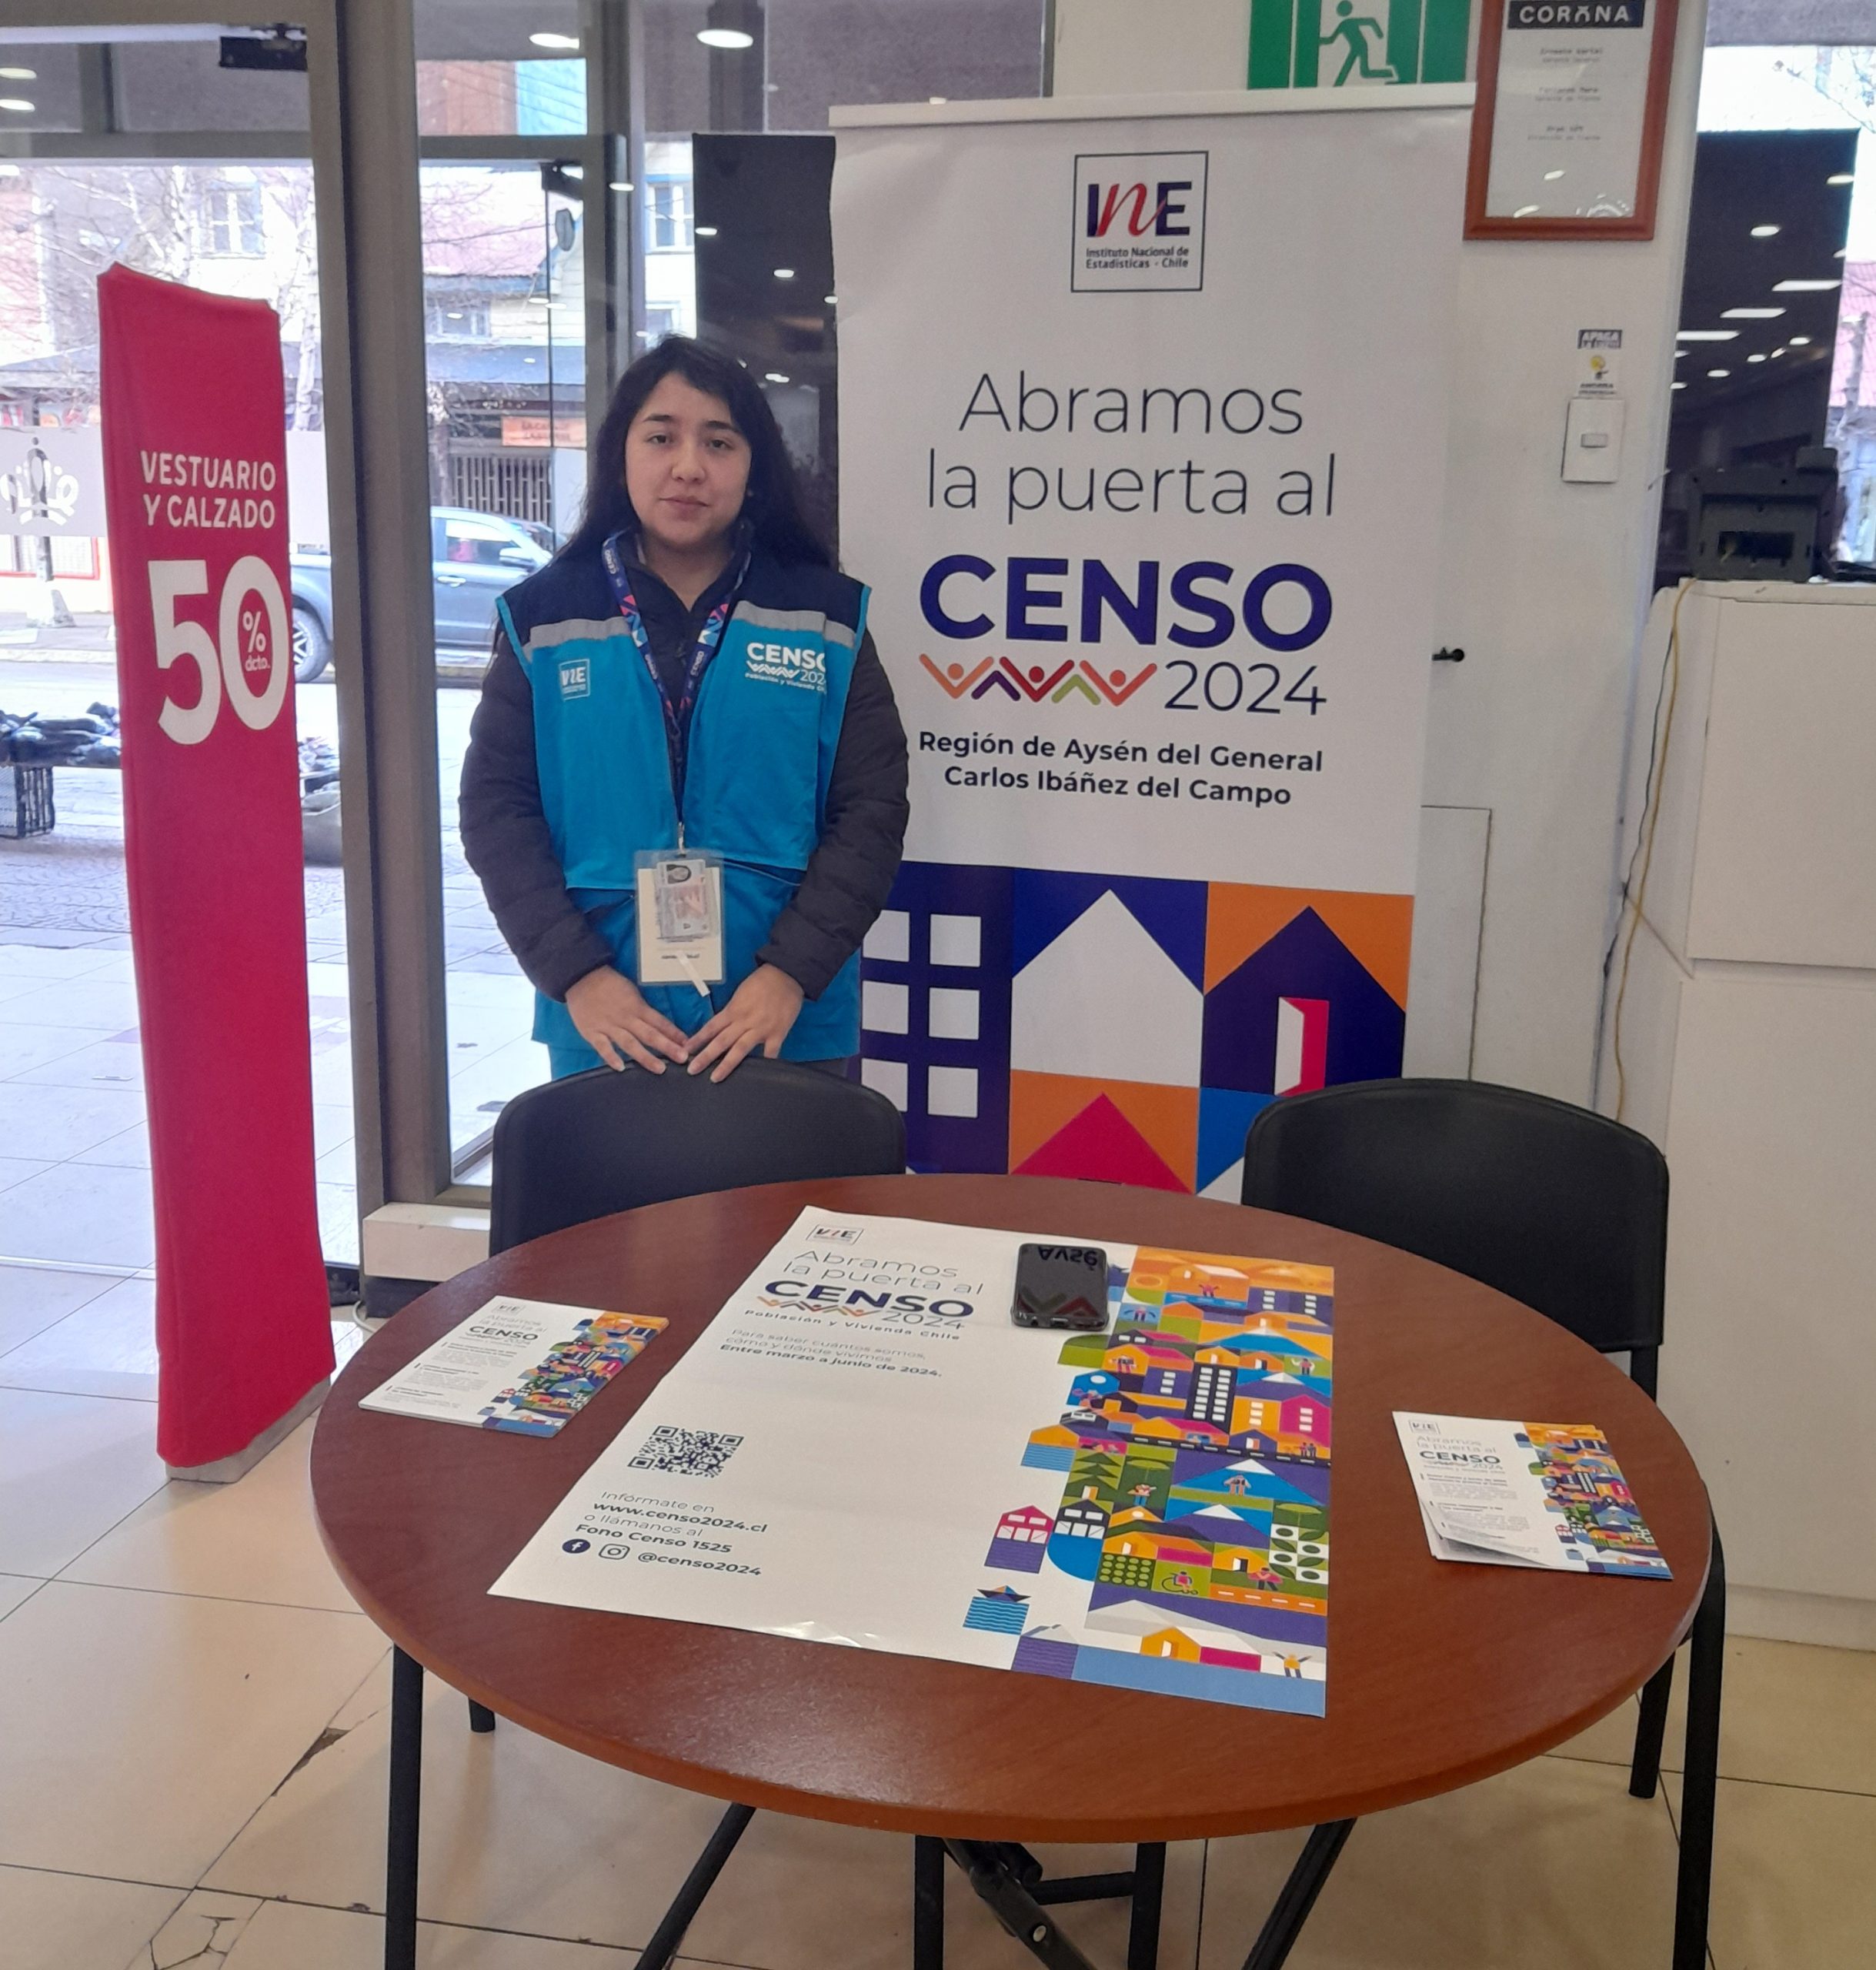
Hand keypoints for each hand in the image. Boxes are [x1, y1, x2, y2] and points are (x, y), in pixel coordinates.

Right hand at [564, 966, 689, 1073]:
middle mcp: (625, 1018)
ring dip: (645, 1056)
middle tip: (682, 1058)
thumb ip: (642, 1009)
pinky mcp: (592, 1032)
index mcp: (637, 1007)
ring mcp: (609, 1026)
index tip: (687, 1045)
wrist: (581, 977)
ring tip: (660, 1068)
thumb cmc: (609, 984)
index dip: (674, 1033)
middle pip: (649, 1034)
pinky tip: (621, 1067)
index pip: (659, 1022)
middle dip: (667, 1047)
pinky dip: (611, 1057)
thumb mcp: (631, 992)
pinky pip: (603, 1046)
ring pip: (630, 1043)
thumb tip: (659, 1024)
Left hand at [685, 964, 804, 1081]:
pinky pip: (770, 1052)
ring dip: (726, 1065)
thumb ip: (733, 1011)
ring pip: (740, 1049)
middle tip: (692, 1070)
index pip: (711, 1027)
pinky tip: (758, 1074)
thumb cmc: (762, 982)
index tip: (686, 1050)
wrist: (786, 975)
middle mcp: (744, 1021)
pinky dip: (764, 1063)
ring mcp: (761, 1028)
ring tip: (715, 1077)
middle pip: (721, 1041)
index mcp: (734, 1010)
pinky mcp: (777, 1033)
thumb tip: (722, 1027)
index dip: (698, 1040)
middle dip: (705, 1056)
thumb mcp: (741, 993)